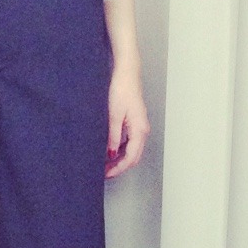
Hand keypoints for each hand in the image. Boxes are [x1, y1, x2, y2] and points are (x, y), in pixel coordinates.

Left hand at [105, 64, 149, 179]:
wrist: (127, 74)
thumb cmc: (121, 90)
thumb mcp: (114, 115)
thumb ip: (113, 136)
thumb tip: (110, 153)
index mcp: (139, 130)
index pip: (130, 158)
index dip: (118, 168)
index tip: (107, 174)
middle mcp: (142, 130)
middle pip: (133, 157)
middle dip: (120, 167)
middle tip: (104, 172)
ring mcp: (140, 127)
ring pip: (132, 150)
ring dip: (120, 159)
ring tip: (105, 163)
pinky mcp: (135, 122)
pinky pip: (130, 142)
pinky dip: (121, 150)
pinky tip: (110, 150)